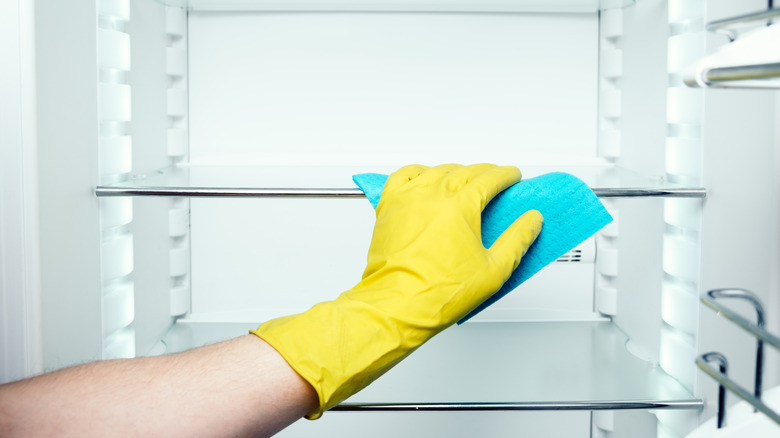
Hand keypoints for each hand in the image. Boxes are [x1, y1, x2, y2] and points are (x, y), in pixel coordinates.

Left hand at [252, 164, 542, 417]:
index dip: (508, 177)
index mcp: (459, 202)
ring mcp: (405, 199)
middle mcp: (429, 193)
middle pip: (464, 169)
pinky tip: (424, 188)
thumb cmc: (432, 298)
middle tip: (497, 190)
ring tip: (464, 192)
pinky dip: (418, 177)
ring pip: (435, 169)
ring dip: (452, 175)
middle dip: (483, 176)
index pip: (492, 175)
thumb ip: (516, 240)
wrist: (389, 312)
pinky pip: (404, 179)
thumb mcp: (492, 271)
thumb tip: (529, 222)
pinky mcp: (387, 210)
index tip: (516, 179)